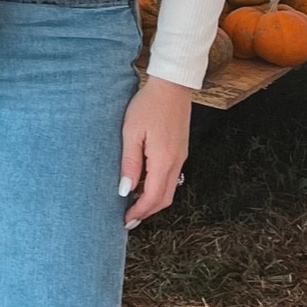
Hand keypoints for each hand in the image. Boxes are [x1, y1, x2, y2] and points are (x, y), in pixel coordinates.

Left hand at [118, 75, 191, 228]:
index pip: (153, 197)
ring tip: (132, 202)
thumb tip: (126, 191)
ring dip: (152, 200)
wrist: (172, 85)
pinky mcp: (180, 149)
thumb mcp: (132, 134)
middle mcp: (176, 161)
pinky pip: (170, 176)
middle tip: (129, 219)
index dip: (139, 212)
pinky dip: (157, 186)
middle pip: (165, 198)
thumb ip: (130, 164)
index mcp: (164, 160)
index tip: (125, 221)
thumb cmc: (149, 105)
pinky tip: (142, 182)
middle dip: (147, 212)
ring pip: (169, 188)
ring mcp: (181, 156)